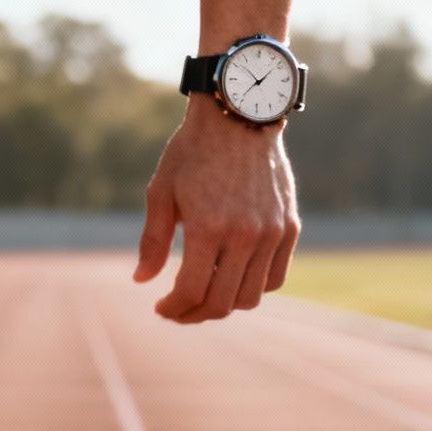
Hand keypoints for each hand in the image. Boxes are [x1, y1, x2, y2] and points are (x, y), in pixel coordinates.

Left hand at [136, 98, 301, 322]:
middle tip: (179, 309)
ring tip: (205, 295)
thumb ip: (153, 241)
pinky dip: (253, 288)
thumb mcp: (161, 191)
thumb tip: (142, 281)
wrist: (240, 116)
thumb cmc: (193, 151)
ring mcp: (272, 233)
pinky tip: (232, 278)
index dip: (172, 309)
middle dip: (194, 314)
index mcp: (208, 228)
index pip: (191, 292)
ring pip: (250, 297)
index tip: (160, 308)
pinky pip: (275, 277)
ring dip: (224, 305)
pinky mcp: (289, 227)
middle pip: (221, 304)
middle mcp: (245, 235)